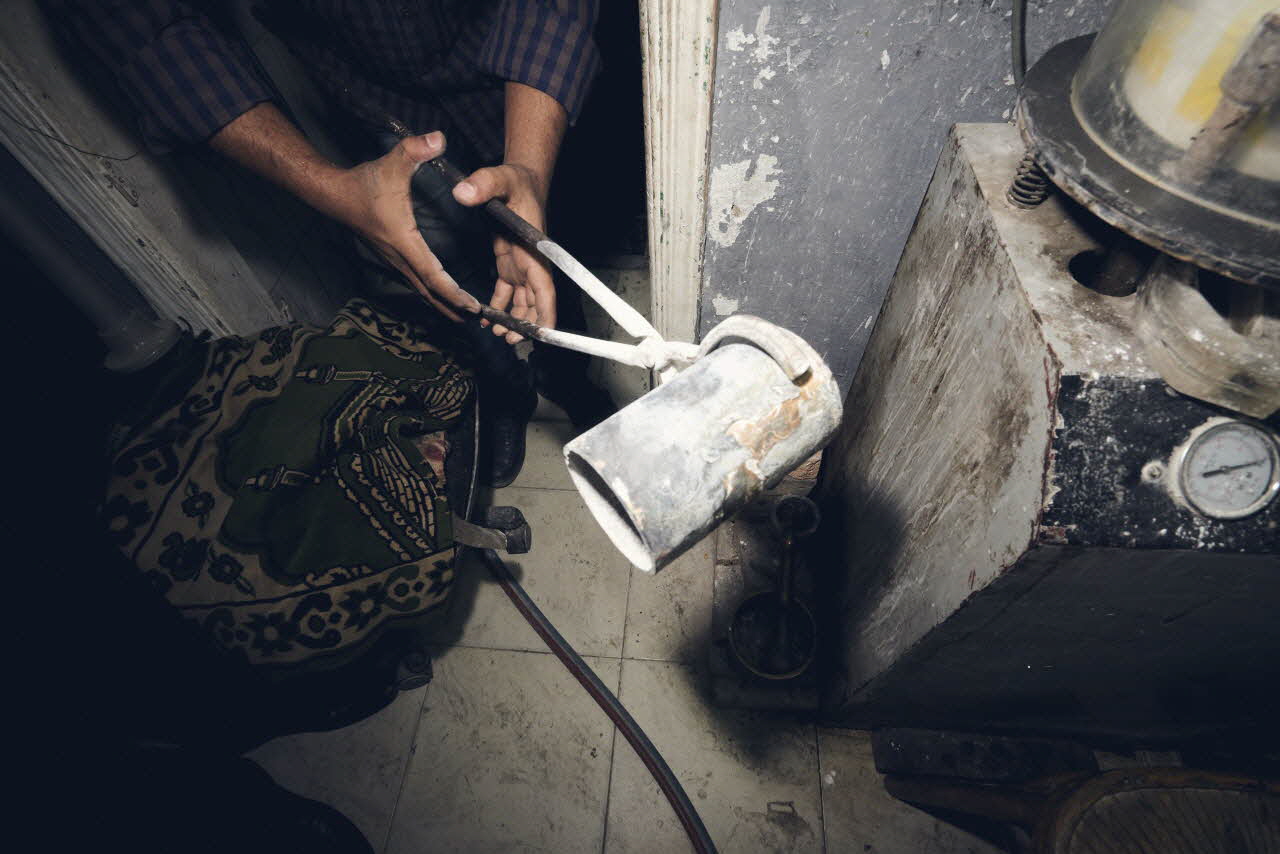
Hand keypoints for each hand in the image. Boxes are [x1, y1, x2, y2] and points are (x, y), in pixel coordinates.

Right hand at [337, 132, 481, 320]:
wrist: (334, 195)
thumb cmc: (363, 182)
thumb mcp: (392, 162)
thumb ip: (416, 149)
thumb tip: (439, 138)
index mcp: (404, 242)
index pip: (433, 275)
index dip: (453, 293)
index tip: (472, 306)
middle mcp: (400, 257)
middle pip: (430, 292)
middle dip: (454, 307)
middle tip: (480, 320)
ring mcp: (395, 260)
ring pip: (423, 291)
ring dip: (444, 304)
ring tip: (467, 317)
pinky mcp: (393, 258)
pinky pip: (417, 282)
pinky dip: (433, 293)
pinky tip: (444, 298)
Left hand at [452, 163, 555, 342]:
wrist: (518, 179)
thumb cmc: (516, 180)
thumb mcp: (500, 177)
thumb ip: (484, 183)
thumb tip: (462, 193)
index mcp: (534, 250)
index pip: (545, 287)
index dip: (546, 311)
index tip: (544, 333)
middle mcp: (531, 261)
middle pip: (534, 301)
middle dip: (527, 324)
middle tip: (509, 340)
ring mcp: (521, 264)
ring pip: (522, 300)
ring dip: (513, 319)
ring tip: (497, 333)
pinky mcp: (510, 263)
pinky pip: (508, 291)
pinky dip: (500, 306)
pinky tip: (486, 317)